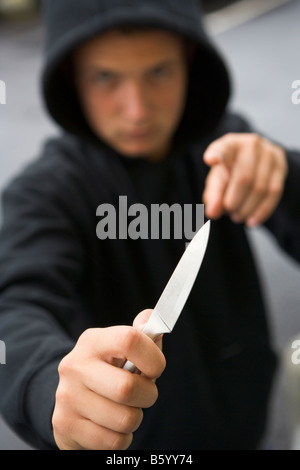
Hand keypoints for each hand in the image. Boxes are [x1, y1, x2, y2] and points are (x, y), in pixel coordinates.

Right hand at [52, 309, 164, 449]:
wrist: (70, 397)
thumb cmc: (107, 370)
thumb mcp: (121, 347)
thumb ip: (142, 334)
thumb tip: (155, 322)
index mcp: (93, 341)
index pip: (129, 340)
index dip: (153, 357)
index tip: (156, 368)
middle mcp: (75, 366)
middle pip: (128, 388)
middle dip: (148, 395)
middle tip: (144, 393)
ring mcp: (67, 397)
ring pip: (125, 420)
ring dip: (134, 419)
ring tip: (124, 409)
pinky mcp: (65, 426)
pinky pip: (113, 441)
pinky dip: (121, 437)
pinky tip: (111, 425)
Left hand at [203, 133, 287, 226]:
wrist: (257, 162)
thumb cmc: (231, 172)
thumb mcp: (218, 180)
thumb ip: (213, 196)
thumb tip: (213, 212)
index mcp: (230, 144)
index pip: (223, 149)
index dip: (217, 154)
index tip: (210, 160)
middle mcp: (251, 145)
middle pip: (244, 178)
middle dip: (234, 201)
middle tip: (229, 212)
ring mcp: (269, 154)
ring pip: (260, 188)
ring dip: (247, 208)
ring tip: (238, 216)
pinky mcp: (281, 166)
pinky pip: (274, 193)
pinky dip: (262, 211)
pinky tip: (252, 220)